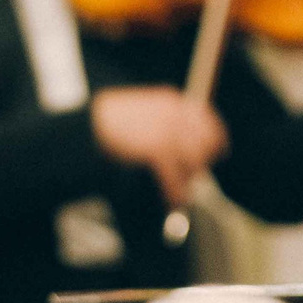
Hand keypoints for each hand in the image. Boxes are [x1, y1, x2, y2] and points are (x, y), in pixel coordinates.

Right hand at [90, 86, 227, 207]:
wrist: (86, 129)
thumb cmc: (107, 124)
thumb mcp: (139, 113)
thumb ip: (163, 123)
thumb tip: (184, 146)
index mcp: (171, 101)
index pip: (207, 120)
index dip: (214, 139)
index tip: (216, 152)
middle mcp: (175, 113)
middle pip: (206, 143)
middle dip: (200, 162)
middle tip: (191, 178)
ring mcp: (169, 131)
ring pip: (194, 163)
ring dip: (187, 181)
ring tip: (178, 193)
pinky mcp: (160, 149)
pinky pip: (177, 178)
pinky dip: (175, 193)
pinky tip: (171, 201)